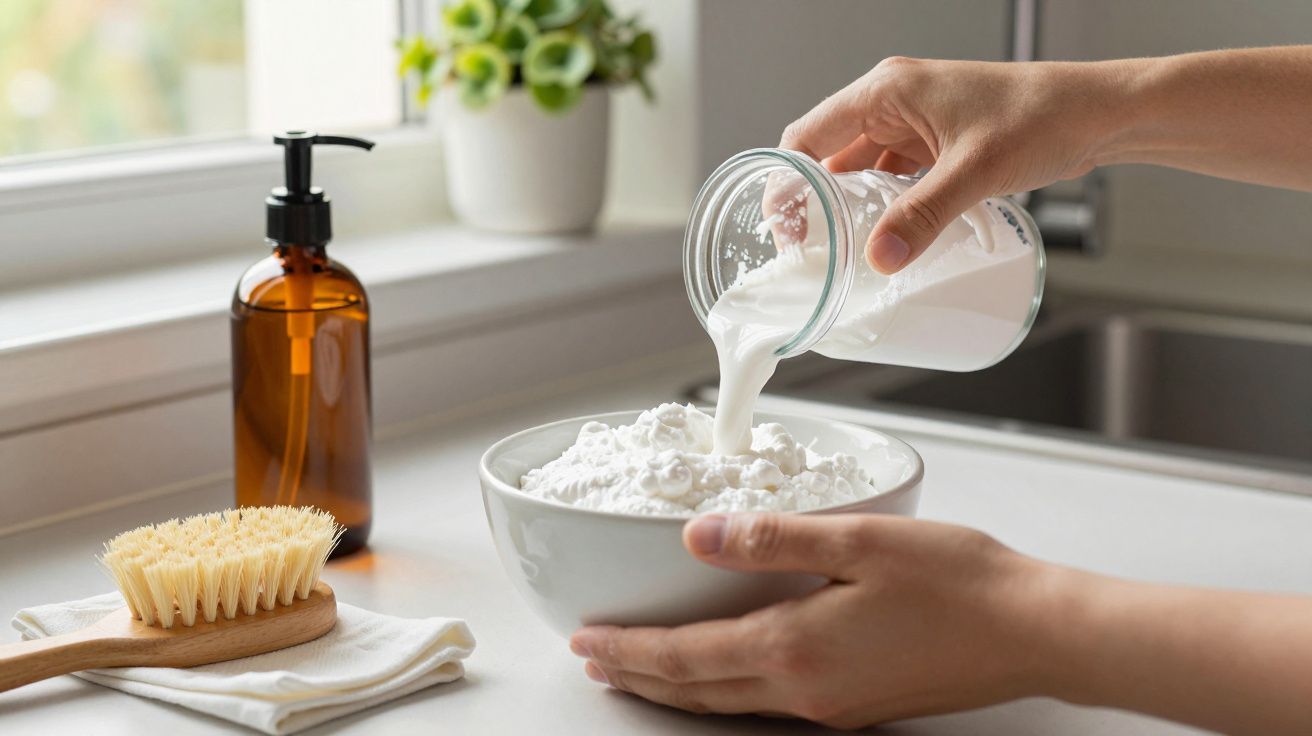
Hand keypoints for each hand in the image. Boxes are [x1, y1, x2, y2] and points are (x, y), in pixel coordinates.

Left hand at [569, 513, 1057, 727]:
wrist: (1034, 634)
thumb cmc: (960, 583)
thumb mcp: (860, 541)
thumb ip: (772, 539)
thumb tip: (698, 535)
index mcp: (795, 647)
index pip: (685, 656)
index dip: (630, 648)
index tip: (586, 639)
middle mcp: (805, 689)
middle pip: (697, 690)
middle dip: (639, 675)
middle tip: (594, 662)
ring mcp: (832, 704)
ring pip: (729, 703)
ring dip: (677, 687)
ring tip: (639, 673)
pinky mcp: (857, 705)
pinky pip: (766, 704)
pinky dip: (723, 691)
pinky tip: (724, 676)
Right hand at [781, 57, 1118, 272]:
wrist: (1098, 114)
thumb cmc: (1043, 116)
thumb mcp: (975, 171)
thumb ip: (923, 215)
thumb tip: (879, 257)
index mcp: (886, 91)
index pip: (806, 136)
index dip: (786, 184)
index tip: (784, 230)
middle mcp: (892, 103)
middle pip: (826, 156)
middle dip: (814, 204)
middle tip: (810, 252)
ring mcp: (912, 125)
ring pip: (857, 171)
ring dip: (848, 209)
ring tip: (841, 254)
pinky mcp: (933, 145)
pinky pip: (889, 179)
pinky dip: (881, 208)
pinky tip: (884, 239)